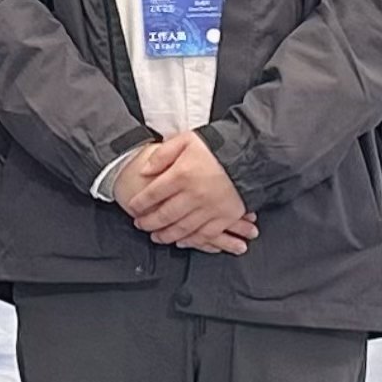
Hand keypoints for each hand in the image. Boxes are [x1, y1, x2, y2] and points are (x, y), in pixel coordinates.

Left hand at [115, 132, 257, 254]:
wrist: (249, 154)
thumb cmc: (216, 147)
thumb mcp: (185, 140)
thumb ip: (162, 154)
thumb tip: (144, 171)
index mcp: (182, 175)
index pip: (153, 194)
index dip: (139, 204)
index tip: (133, 208)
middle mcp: (194, 195)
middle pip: (164, 215)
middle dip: (148, 223)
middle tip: (140, 225)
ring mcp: (210, 209)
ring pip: (182, 229)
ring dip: (166, 235)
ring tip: (156, 236)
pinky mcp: (225, 217)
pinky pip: (205, 235)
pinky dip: (191, 241)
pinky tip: (181, 241)